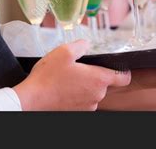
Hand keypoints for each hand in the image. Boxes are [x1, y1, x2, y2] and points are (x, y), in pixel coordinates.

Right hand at [13, 40, 130, 110]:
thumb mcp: (64, 52)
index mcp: (98, 80)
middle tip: (79, 68)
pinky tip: (64, 87)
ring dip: (84, 85)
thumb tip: (86, 44)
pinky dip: (77, 94)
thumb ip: (81, 45)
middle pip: (105, 83)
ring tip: (68, 78)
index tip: (119, 67)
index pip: (124, 78)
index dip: (123, 71)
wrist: (31, 100)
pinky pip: (83, 100)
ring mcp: (87, 106)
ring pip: (93, 92)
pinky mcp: (77, 112)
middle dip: (95, 74)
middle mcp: (96, 95)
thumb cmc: (47, 78)